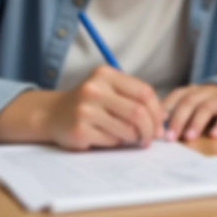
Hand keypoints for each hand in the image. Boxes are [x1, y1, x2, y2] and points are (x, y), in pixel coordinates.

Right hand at [45, 65, 167, 149]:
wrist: (52, 114)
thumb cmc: (90, 102)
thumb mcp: (109, 89)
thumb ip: (134, 98)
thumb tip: (164, 119)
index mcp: (105, 74)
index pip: (144, 91)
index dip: (157, 110)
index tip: (159, 122)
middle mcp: (94, 89)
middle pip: (138, 112)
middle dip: (149, 129)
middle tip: (150, 138)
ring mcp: (85, 110)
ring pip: (127, 130)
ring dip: (131, 137)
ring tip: (124, 135)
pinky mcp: (79, 130)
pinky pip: (111, 141)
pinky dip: (115, 142)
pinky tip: (105, 136)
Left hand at [162, 84, 216, 140]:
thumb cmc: (205, 106)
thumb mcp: (191, 105)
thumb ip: (175, 113)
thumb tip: (157, 129)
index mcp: (190, 91)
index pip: (175, 96)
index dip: (165, 110)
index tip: (157, 127)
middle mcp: (203, 92)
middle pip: (189, 101)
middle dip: (178, 119)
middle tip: (170, 137)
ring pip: (207, 107)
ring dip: (196, 123)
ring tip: (189, 137)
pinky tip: (214, 135)